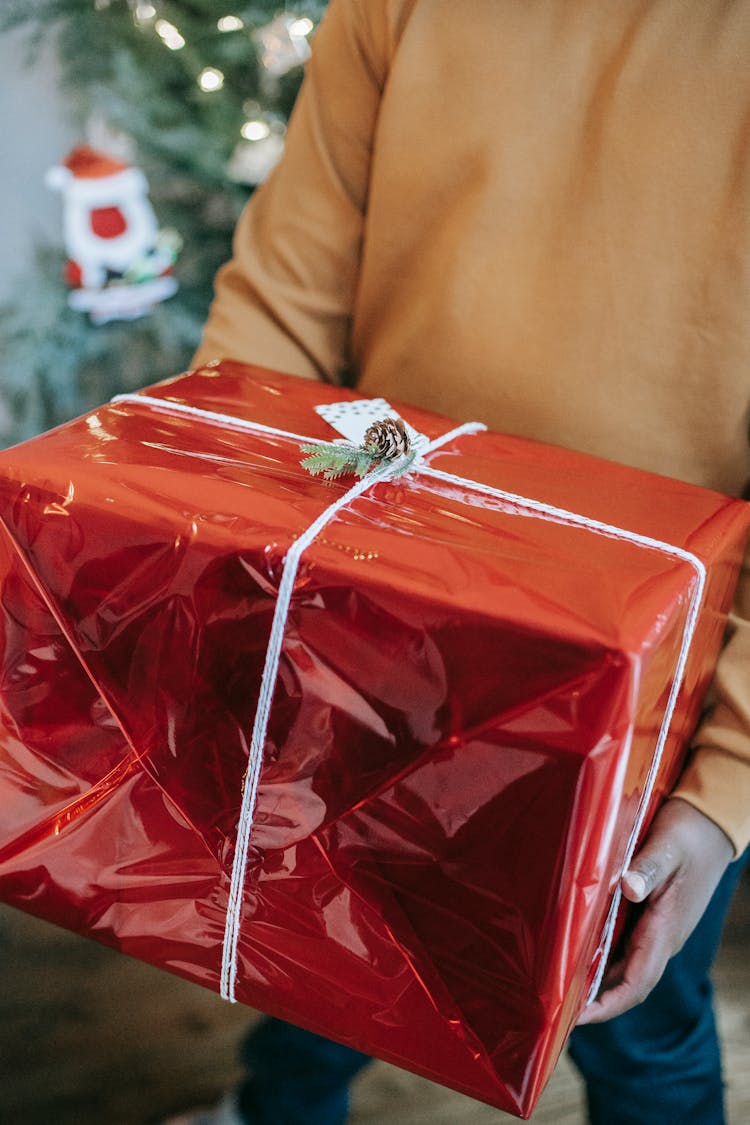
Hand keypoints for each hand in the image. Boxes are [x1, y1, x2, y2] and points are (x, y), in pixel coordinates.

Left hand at [577, 797, 733, 1023]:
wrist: (712, 826)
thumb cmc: (688, 835)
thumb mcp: (667, 847)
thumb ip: (647, 868)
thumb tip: (625, 887)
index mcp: (666, 929)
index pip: (637, 982)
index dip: (608, 1003)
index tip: (579, 1017)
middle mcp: (663, 938)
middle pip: (629, 983)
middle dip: (598, 1001)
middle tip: (558, 1008)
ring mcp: (659, 930)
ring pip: (627, 968)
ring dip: (599, 982)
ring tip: (562, 989)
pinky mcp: (654, 918)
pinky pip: (627, 948)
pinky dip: (604, 958)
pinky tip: (580, 955)